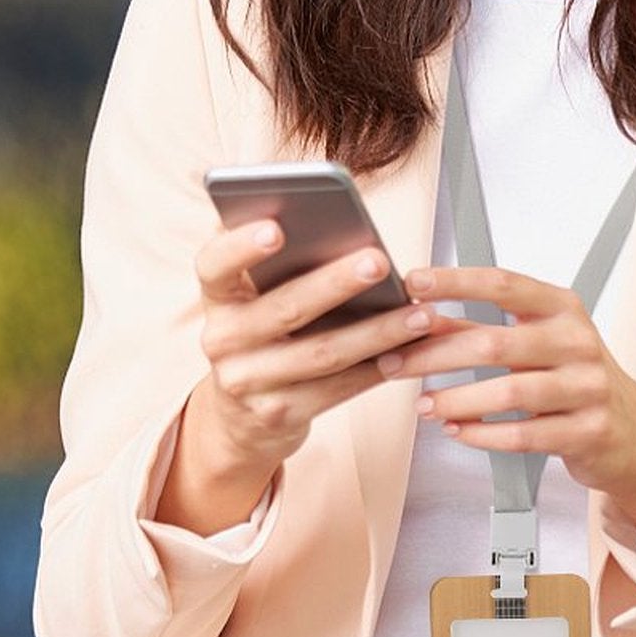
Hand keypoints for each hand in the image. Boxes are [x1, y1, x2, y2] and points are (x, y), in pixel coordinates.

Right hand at [154, 220, 446, 535]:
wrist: (241, 417)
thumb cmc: (264, 333)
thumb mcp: (254, 298)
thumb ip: (279, 263)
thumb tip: (335, 219)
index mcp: (218, 298)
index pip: (214, 265)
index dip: (241, 246)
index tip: (276, 227)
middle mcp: (222, 340)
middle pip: (284, 308)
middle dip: (336, 283)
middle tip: (379, 261)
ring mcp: (248, 383)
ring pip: (322, 353)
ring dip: (377, 332)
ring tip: (420, 313)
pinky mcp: (279, 415)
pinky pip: (338, 389)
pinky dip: (377, 368)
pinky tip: (411, 350)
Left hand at [378, 266, 635, 558]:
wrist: (634, 432)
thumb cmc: (574, 379)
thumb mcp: (535, 342)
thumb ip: (480, 329)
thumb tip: (418, 315)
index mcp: (562, 308)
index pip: (503, 284)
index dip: (454, 282)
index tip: (412, 284)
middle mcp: (577, 342)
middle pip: (494, 343)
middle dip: (434, 355)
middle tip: (395, 362)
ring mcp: (586, 388)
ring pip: (508, 393)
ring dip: (455, 400)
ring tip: (423, 405)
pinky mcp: (587, 431)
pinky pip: (523, 435)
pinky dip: (481, 434)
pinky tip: (457, 430)